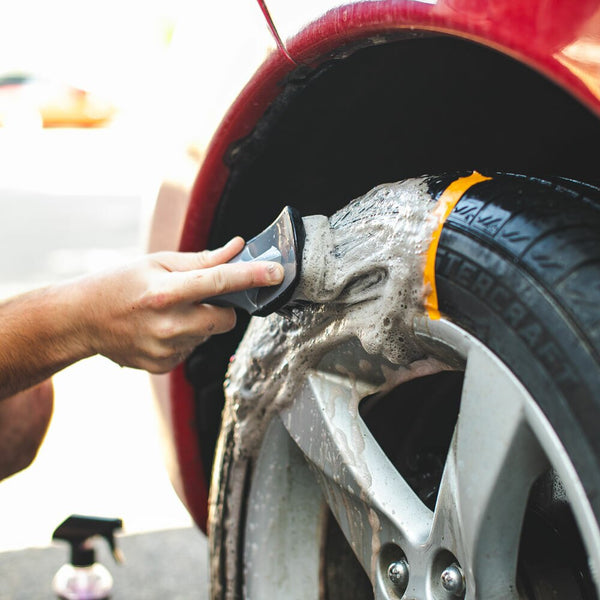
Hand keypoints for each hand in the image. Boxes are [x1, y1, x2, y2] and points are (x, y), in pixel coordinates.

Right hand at [76, 237, 283, 372]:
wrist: (80, 320)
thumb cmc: (118, 284)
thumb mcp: (157, 262)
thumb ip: (202, 259)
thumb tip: (237, 249)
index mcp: (165, 292)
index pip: (219, 281)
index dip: (252, 276)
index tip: (276, 272)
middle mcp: (167, 324)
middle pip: (225, 319)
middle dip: (224, 307)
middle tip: (203, 296)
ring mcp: (165, 350)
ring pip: (208, 335)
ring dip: (201, 322)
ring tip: (170, 312)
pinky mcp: (163, 366)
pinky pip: (192, 350)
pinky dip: (186, 338)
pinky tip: (161, 329)